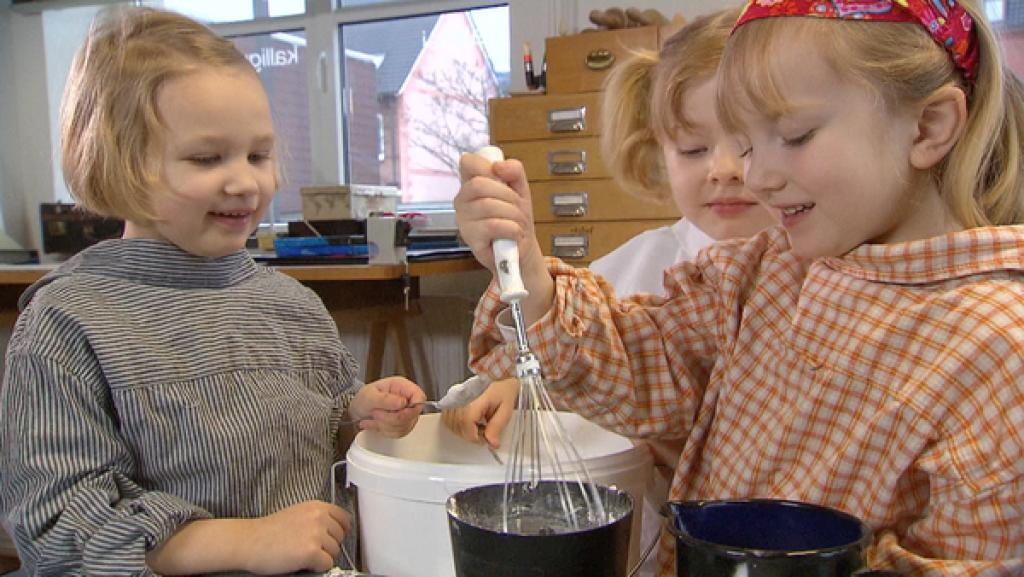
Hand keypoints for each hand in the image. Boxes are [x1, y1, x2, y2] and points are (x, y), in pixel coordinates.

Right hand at [245, 500, 350, 574]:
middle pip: (340, 538)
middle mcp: (319, 517)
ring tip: (301, 554)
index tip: (332, 539)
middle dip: (328, 546)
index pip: (345, 518)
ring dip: (321, 557)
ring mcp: (316, 534)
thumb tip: (336, 531)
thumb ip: (317, 519)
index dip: (340, 531)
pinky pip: (327, 565)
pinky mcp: (312, 551)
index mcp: (317, 506)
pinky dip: (316, 568)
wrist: (249, 541)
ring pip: (334, 553)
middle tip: (308, 548)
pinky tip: (301, 562)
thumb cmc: (268, 532)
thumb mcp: (298, 514)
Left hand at [348, 376, 424, 436]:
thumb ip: (386, 399)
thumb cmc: (364, 399)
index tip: (399, 412)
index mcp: (402, 387)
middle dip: (390, 418)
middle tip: (376, 413)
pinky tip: (375, 424)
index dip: (412, 407)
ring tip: (374, 417)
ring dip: (385, 425)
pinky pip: (399, 433)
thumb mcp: (370, 395)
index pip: (419, 397)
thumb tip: (403, 402)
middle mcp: (407, 400)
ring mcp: (406, 413)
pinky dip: (384, 431)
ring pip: (405, 426)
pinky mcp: (403, 425)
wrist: (358, 411)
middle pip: (412, 415)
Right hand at [442, 377, 518, 447]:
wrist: (498, 373)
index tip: (486, 439)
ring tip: (477, 426)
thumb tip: (492, 444)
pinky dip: (455, 424)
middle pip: (457, 427)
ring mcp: (454, 398)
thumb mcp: (506, 408)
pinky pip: (447, 417)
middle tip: (484, 432)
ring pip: (450, 423)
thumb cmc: (503, 388)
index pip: (466, 426)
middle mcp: (460, 399)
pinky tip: (468, 422)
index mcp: (474, 401)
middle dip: (471, 435)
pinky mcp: (452, 398)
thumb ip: (497, 426)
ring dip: (463, 430)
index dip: (476, 437)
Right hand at [455, 152, 543, 275]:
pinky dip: (512, 229)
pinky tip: (514, 235)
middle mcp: (462, 200)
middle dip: (507, 195)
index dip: (487, 166)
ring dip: (513, 214)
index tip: (502, 178)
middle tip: (518, 207)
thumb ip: (514, 170)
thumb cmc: (515, 217)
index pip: (467, 162)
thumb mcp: (519, 188)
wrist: (521, 249)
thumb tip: (499, 166)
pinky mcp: (471, 239)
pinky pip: (493, 225)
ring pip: (488, 205)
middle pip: (480, 184)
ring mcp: (463, 220)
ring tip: (518, 223)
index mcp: (471, 183)